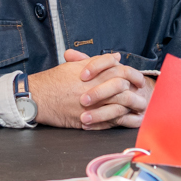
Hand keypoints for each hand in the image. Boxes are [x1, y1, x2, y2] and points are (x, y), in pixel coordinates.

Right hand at [27, 50, 154, 128]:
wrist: (38, 98)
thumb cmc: (54, 80)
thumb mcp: (74, 66)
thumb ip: (97, 61)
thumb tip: (116, 58)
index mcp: (93, 73)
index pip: (121, 71)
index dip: (133, 75)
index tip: (139, 80)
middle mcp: (94, 89)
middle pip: (123, 90)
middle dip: (136, 94)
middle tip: (143, 96)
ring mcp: (92, 106)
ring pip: (119, 107)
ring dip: (132, 109)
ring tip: (141, 110)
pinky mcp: (88, 121)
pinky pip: (109, 122)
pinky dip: (121, 121)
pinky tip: (128, 120)